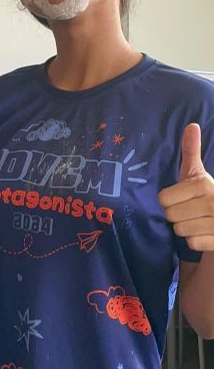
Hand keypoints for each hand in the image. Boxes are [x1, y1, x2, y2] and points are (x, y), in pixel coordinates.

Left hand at [159, 123, 213, 251]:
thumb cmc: (204, 196)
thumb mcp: (196, 174)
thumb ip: (191, 151)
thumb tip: (191, 125)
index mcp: (204, 184)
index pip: (164, 199)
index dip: (169, 201)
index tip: (182, 199)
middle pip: (170, 216)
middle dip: (176, 216)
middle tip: (189, 211)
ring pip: (180, 231)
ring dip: (185, 229)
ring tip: (197, 221)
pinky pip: (192, 243)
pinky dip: (195, 241)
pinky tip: (204, 233)